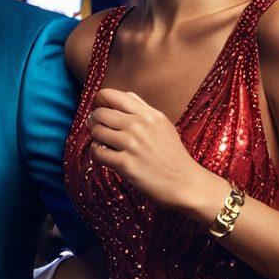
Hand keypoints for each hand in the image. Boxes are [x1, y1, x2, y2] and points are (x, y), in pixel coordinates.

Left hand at [89, 89, 224, 211]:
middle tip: (96, 126)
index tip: (98, 108)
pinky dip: (96, 152)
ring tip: (102, 142)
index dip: (99, 100)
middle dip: (94, 119)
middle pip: (100, 113)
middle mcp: (139, 126)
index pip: (112, 96)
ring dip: (95, 136)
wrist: (185, 183)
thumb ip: (143, 108)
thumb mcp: (163, 124)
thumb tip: (124, 95)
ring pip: (96, 131)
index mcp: (148, 114)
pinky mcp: (125, 164)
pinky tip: (104, 155)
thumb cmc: (173, 154)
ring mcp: (132, 145)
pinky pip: (97, 152)